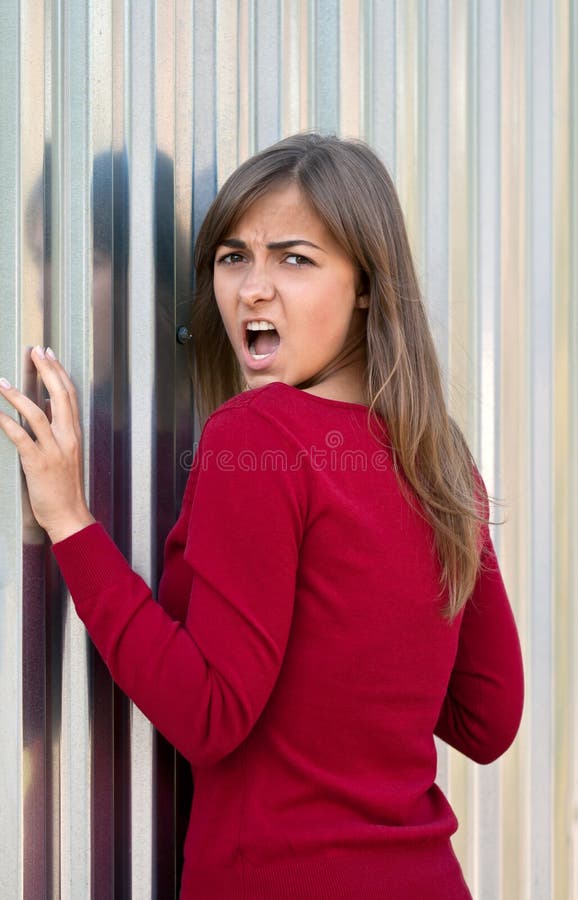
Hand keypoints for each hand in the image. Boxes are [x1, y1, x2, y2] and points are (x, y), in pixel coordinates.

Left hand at [0, 346, 94, 543]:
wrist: (69, 514)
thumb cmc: (65, 487)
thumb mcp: (66, 452)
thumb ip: (58, 428)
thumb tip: (44, 405)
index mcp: (74, 433)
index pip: (69, 394)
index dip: (58, 371)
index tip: (48, 354)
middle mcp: (67, 437)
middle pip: (59, 395)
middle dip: (46, 370)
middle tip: (34, 352)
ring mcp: (54, 449)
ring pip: (37, 413)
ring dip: (18, 395)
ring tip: (2, 382)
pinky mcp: (39, 462)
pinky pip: (22, 437)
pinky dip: (8, 422)